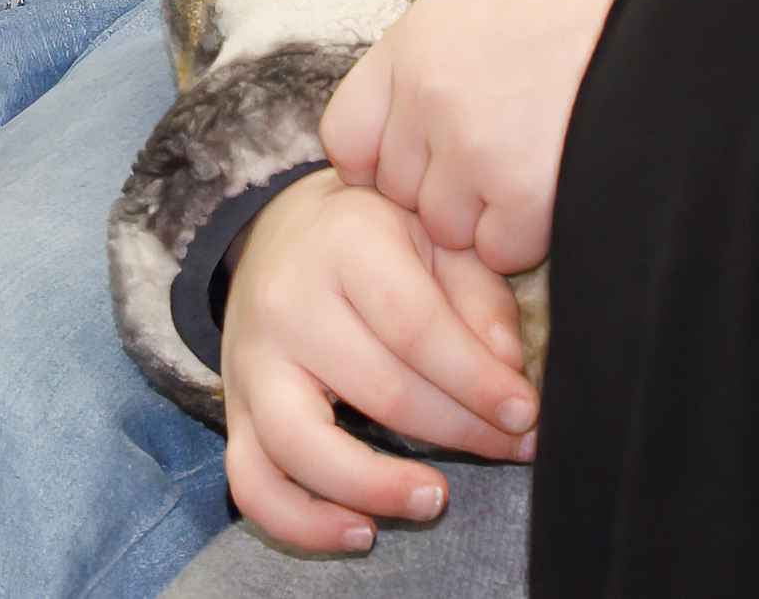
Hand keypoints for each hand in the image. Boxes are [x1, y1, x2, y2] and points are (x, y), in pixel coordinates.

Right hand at [215, 173, 535, 555]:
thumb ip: (478, 299)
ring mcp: (252, 361)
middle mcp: (288, 302)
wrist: (280, 228)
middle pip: (379, 391)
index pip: (416, 328)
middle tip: (512, 448)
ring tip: (435, 499)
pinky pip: (253, 483)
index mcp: (345, 244)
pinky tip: (360, 530)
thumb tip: (506, 371)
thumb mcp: (434, 235)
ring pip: (302, 447)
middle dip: (460, 433)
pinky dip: (301, 523)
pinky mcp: (234, 409)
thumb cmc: (374, 238)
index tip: (524, 413)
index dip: (476, 380)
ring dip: (377, 488)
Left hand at [317, 0, 638, 273]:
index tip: (425, 164)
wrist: (685, 21)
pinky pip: (498, 250)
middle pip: (399, 191)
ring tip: (546, 163)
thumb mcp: (494, 8)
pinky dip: (531, 236)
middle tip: (510, 160)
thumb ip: (435, 64)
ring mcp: (473, 145)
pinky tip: (566, 186)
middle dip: (447, 193)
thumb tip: (400, 128)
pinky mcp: (521, 193)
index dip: (384, 161)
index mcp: (416, 39)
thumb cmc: (595, 15)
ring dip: (490, 218)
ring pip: (447, 228)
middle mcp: (430, 91)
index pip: (347, 135)